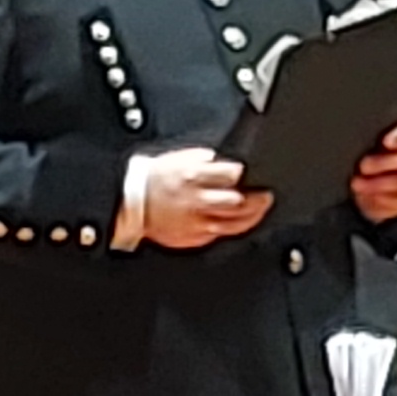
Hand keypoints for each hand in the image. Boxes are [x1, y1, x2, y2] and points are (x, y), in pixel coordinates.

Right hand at [129, 151, 271, 250]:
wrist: (130, 202)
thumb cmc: (152, 179)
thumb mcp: (177, 159)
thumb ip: (202, 159)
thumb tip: (221, 160)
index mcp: (194, 176)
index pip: (232, 175)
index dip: (244, 174)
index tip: (250, 175)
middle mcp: (198, 200)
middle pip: (239, 202)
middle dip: (257, 199)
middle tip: (266, 196)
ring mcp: (197, 221)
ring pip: (235, 223)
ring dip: (253, 217)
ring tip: (260, 210)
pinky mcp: (194, 237)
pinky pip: (219, 235)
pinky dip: (231, 228)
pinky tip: (238, 223)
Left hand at [351, 118, 396, 223]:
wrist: (362, 176)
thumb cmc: (362, 149)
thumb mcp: (364, 139)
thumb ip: (367, 136)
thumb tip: (354, 135)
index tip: (385, 142)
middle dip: (383, 163)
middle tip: (363, 166)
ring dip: (378, 184)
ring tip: (356, 183)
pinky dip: (381, 198)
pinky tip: (366, 195)